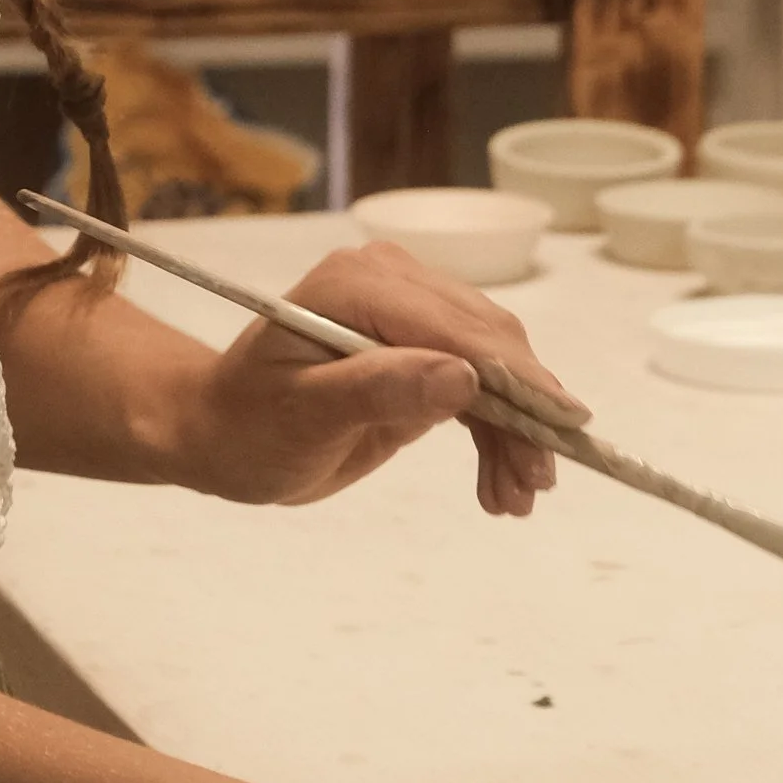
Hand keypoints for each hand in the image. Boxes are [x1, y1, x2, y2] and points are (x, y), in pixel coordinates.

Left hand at [173, 242, 588, 517]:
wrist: (221, 436)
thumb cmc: (245, 426)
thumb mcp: (303, 415)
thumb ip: (379, 390)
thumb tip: (462, 377)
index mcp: (357, 282)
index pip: (455, 325)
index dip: (515, 374)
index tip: (562, 422)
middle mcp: (392, 282)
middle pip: (487, 343)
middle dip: (523, 415)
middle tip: (538, 484)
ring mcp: (410, 314)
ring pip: (494, 369)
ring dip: (515, 434)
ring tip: (517, 500)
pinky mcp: (421, 350)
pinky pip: (479, 389)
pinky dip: (498, 435)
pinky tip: (501, 486)